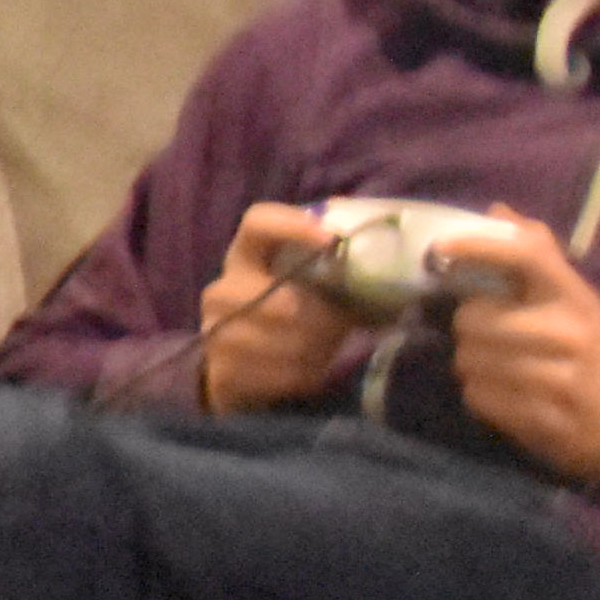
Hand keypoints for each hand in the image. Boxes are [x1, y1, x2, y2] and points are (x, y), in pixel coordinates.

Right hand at [199, 203, 375, 413]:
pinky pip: (281, 374)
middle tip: (343, 326)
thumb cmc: (282, 318)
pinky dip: (304, 375)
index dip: (292, 226)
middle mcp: (223, 289)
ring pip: (287, 343)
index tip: (332, 240)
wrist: (235, 369)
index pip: (258, 223)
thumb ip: (329, 276)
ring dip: (318, 350)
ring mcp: (216, 330)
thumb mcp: (300, 290)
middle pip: (284, 302)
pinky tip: (306, 370)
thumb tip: (383, 274)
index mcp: (245, 256)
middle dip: (323, 320)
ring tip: (324, 349)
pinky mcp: (222, 370)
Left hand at [444, 213, 599, 484]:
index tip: (442, 248)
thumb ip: (536, 255)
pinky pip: (477, 396)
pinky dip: (483, 395)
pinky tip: (509, 395)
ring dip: (474, 364)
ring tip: (503, 368)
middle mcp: (565, 332)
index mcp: (576, 297)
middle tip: (491, 336)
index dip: (479, 246)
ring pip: (468, 360)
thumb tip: (497, 209)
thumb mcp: (575, 300)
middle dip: (471, 329)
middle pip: (472, 318)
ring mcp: (552, 377)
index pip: (526, 254)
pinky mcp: (537, 417)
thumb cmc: (592, 354)